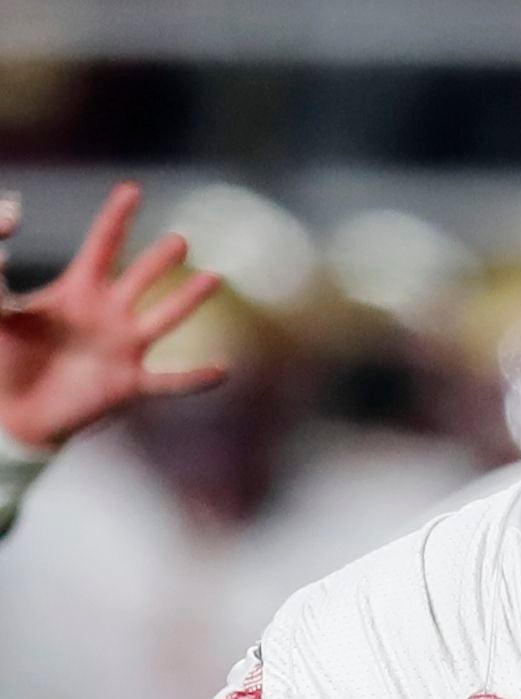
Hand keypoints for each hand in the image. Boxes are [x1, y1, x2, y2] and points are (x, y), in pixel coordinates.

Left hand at [0, 182, 227, 452]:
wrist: (13, 411)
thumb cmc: (5, 355)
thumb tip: (12, 219)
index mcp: (80, 291)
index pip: (103, 246)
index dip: (117, 218)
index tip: (132, 190)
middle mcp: (111, 315)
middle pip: (141, 279)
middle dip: (159, 260)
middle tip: (178, 241)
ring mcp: (125, 350)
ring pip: (164, 319)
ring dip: (187, 301)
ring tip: (212, 278)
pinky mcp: (130, 387)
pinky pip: (170, 383)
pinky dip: (196, 378)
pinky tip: (223, 369)